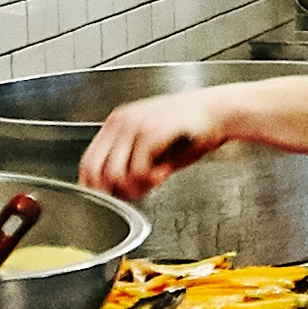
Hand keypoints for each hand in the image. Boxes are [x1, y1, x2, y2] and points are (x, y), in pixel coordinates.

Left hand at [77, 87, 242, 200]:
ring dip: (136, 187)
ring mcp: (133, 126)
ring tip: (156, 179)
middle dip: (115, 192)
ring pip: (114, 175)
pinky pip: (137, 171)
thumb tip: (118, 192)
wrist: (220, 111)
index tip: (114, 197)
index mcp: (117, 123)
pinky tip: (166, 171)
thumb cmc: (192, 130)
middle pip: (95, 172)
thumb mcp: (154, 145)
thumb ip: (132, 164)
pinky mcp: (150, 133)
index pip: (87, 163)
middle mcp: (120, 122)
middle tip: (139, 191)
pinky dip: (152, 180)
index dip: (96, 188)